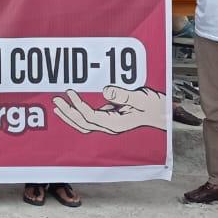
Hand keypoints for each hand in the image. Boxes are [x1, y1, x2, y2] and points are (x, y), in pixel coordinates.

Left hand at [53, 87, 167, 134]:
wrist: (162, 113)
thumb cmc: (154, 106)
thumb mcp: (142, 98)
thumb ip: (124, 95)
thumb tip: (106, 91)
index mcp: (116, 123)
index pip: (90, 116)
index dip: (78, 105)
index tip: (69, 92)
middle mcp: (109, 126)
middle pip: (82, 123)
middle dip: (68, 112)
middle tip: (56, 99)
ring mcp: (108, 124)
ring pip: (83, 124)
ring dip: (69, 115)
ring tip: (57, 105)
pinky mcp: (108, 119)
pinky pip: (87, 119)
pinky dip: (76, 113)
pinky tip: (70, 106)